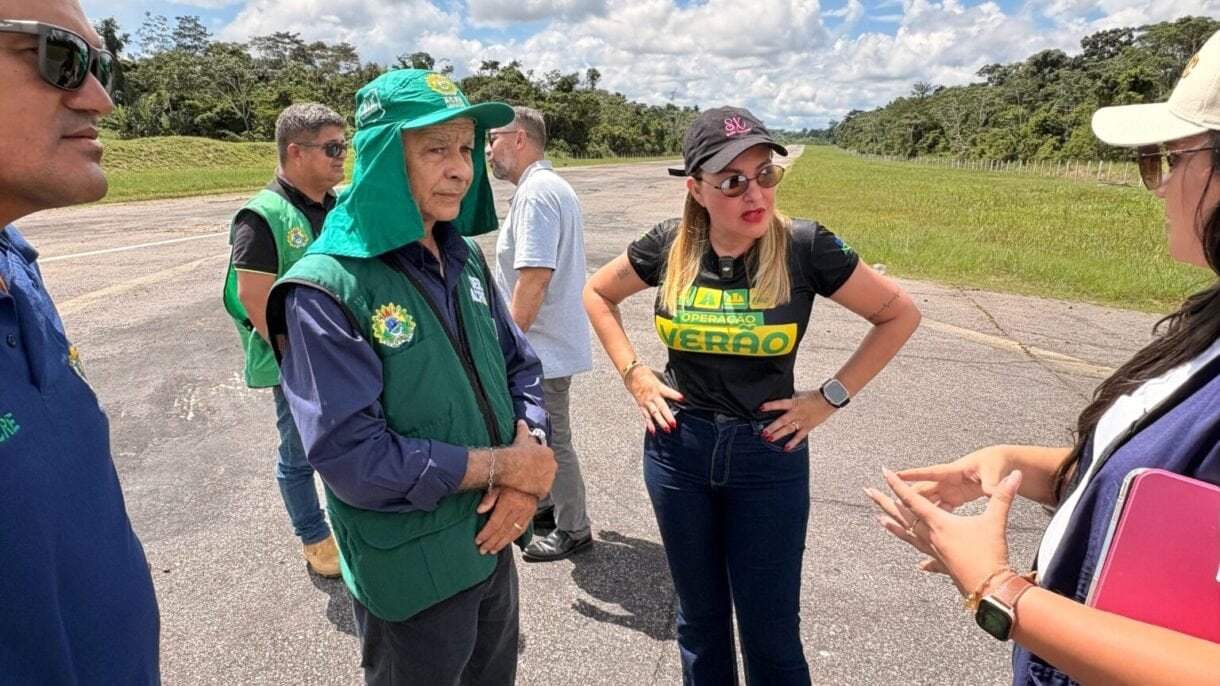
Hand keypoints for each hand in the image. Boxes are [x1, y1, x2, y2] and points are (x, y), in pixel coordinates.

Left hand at [475, 487, 537, 554]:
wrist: (531, 480)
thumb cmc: (511, 483)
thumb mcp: (497, 487)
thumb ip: (488, 499)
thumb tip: (479, 511)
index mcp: (508, 502)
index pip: (495, 523)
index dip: (486, 533)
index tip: (478, 540)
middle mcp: (517, 510)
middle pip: (502, 530)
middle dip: (491, 542)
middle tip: (483, 550)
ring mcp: (525, 514)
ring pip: (512, 533)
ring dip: (501, 543)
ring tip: (492, 550)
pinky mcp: (530, 517)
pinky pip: (520, 531)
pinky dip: (511, 539)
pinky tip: (504, 544)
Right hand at [496, 420, 555, 498]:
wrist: (509, 466)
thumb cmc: (515, 452)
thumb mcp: (520, 439)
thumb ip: (523, 429)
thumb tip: (521, 421)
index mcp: (549, 453)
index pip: (546, 460)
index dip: (537, 463)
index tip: (528, 465)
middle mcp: (553, 465)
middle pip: (547, 471)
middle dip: (539, 472)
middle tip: (526, 474)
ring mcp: (549, 478)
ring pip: (545, 481)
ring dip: (538, 482)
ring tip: (526, 483)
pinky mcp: (544, 490)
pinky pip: (541, 492)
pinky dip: (535, 492)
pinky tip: (527, 490)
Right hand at [623, 365, 683, 434]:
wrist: (632, 375)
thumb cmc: (647, 375)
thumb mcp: (659, 377)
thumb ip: (667, 386)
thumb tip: (678, 390)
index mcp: (658, 387)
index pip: (668, 392)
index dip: (676, 395)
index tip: (684, 399)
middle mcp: (653, 396)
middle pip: (661, 407)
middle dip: (668, 416)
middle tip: (674, 424)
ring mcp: (647, 402)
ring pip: (655, 414)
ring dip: (661, 422)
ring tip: (667, 430)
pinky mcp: (642, 406)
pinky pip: (646, 416)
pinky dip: (650, 425)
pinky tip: (654, 432)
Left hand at [760, 392, 834, 450]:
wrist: (829, 400)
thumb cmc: (814, 395)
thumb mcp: (800, 394)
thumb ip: (791, 398)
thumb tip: (781, 397)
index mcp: (795, 403)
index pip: (780, 404)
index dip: (771, 406)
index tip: (761, 408)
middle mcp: (797, 413)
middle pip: (782, 421)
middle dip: (772, 427)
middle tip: (763, 432)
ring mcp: (802, 421)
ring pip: (788, 429)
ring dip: (778, 434)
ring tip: (769, 439)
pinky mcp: (808, 427)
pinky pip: (799, 436)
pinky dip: (793, 443)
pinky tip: (786, 448)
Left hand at [866, 468, 1021, 596]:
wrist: (991, 588)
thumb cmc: (989, 554)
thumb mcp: (996, 521)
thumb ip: (1003, 496)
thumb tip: (1016, 476)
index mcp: (939, 523)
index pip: (913, 499)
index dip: (897, 485)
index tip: (883, 472)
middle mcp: (930, 537)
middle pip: (902, 516)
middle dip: (884, 502)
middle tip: (867, 491)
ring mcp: (934, 553)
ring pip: (907, 536)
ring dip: (892, 526)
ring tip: (879, 519)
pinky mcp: (943, 566)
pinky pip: (928, 559)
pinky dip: (922, 558)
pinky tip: (919, 565)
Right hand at [898, 446, 1013, 510]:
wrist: (1002, 464)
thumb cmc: (996, 463)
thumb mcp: (994, 473)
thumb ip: (992, 485)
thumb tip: (991, 492)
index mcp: (954, 471)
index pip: (931, 473)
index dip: (914, 475)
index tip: (896, 475)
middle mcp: (947, 480)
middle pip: (923, 489)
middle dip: (906, 495)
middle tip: (890, 504)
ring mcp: (949, 489)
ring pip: (927, 500)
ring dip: (915, 508)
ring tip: (900, 519)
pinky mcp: (954, 497)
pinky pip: (938, 507)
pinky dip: (931, 515)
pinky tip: (924, 527)